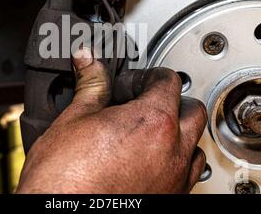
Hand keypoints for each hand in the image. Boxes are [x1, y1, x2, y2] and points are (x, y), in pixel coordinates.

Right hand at [17, 48, 207, 193]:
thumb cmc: (64, 179)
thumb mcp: (73, 119)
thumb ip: (91, 86)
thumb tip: (89, 61)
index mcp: (152, 121)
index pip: (168, 81)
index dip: (146, 76)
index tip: (130, 84)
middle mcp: (172, 151)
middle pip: (192, 110)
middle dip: (172, 101)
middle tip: (143, 103)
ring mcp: (174, 179)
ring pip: (195, 145)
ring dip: (178, 134)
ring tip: (148, 133)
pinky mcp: (170, 199)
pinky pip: (188, 175)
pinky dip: (176, 162)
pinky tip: (150, 161)